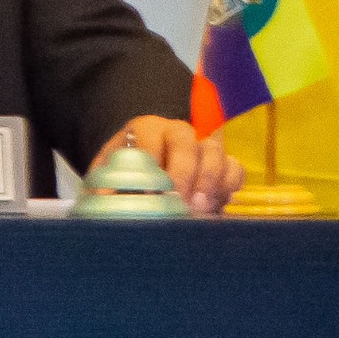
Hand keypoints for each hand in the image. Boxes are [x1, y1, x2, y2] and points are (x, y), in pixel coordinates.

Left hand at [103, 115, 239, 214]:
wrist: (145, 177)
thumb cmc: (124, 175)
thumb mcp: (108, 176)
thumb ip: (105, 186)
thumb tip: (103, 202)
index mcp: (145, 129)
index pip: (150, 135)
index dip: (151, 161)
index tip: (149, 191)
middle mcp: (177, 132)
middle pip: (186, 141)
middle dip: (183, 173)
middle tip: (179, 203)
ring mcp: (203, 146)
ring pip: (215, 152)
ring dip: (209, 180)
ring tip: (200, 208)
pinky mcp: (223, 165)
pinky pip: (235, 169)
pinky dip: (229, 187)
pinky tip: (218, 207)